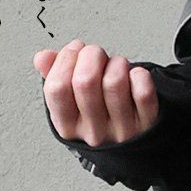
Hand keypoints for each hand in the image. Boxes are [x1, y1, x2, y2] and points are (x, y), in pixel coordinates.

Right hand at [33, 38, 159, 145]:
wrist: (135, 140)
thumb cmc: (100, 115)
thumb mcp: (72, 102)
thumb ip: (54, 77)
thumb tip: (42, 57)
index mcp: (68, 127)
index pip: (56, 88)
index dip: (65, 59)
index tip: (74, 49)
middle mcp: (94, 132)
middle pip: (85, 81)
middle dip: (91, 54)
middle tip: (96, 53)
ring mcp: (122, 130)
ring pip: (115, 82)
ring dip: (117, 63)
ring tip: (117, 65)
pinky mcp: (147, 123)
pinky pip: (143, 92)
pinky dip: (140, 75)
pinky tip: (134, 76)